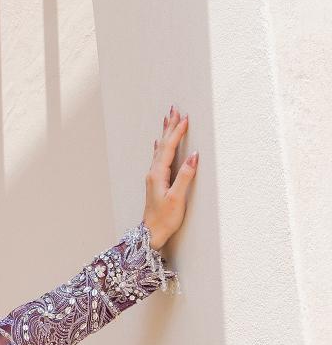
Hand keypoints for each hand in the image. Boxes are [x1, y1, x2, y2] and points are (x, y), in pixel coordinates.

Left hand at [143, 104, 197, 251]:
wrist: (151, 235)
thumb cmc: (164, 220)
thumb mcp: (176, 199)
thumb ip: (185, 177)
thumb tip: (194, 156)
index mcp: (158, 174)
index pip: (169, 147)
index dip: (177, 132)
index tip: (186, 117)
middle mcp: (153, 173)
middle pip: (162, 144)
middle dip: (169, 126)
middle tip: (174, 108)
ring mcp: (153, 177)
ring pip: (160, 149)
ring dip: (165, 133)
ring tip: (168, 118)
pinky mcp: (155, 182)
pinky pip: (158, 157)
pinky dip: (161, 146)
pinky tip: (159, 143)